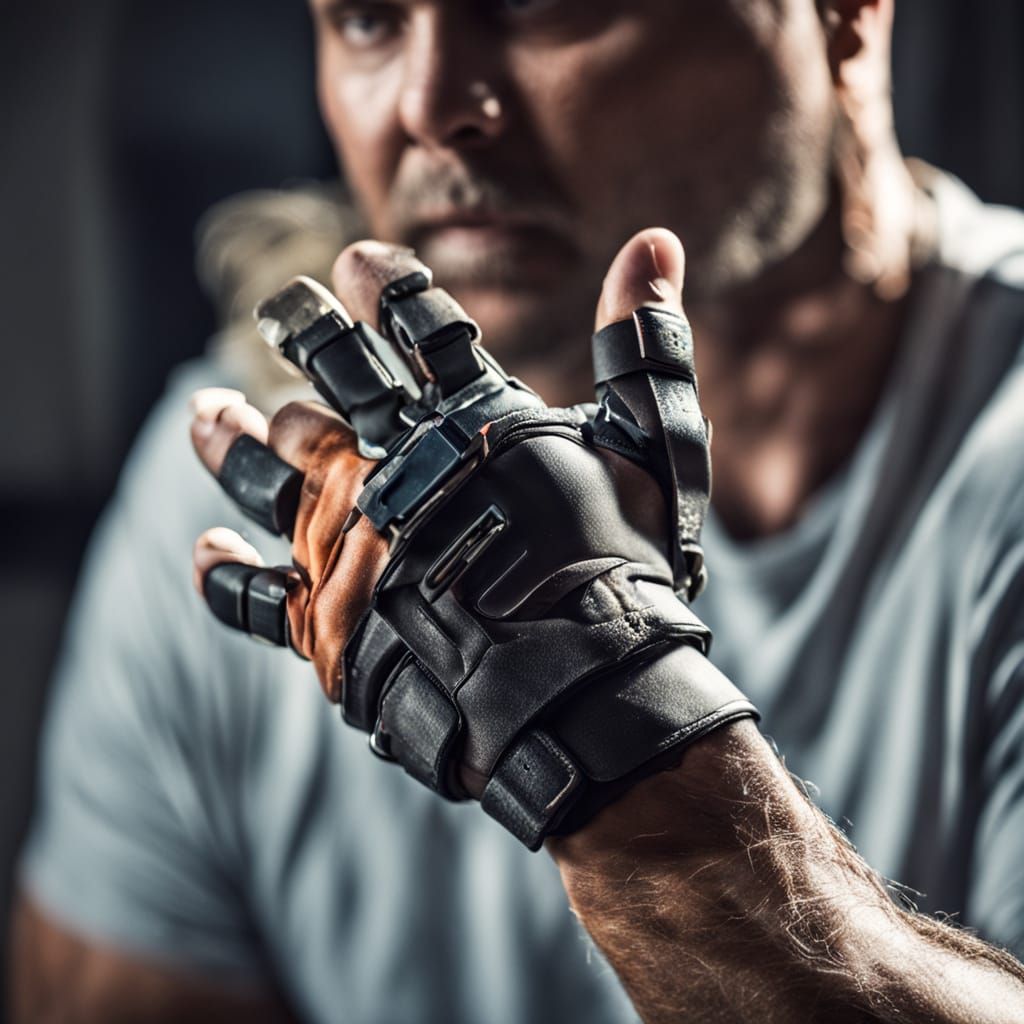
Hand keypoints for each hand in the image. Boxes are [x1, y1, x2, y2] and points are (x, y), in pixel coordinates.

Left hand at [191, 230, 755, 847]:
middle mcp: (390, 465)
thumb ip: (643, 347)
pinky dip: (226, 574)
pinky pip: (253, 597)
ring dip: (231, 440)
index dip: (386, 288)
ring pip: (264, 473)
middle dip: (304, 331)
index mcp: (465, 419)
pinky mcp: (325, 619)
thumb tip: (655, 242)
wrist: (577, 685)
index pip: (416, 327)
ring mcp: (347, 541)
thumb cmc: (620, 567)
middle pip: (330, 377)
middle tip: (283, 308)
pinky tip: (208, 550)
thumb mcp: (649, 446)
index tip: (357, 265)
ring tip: (204, 413)